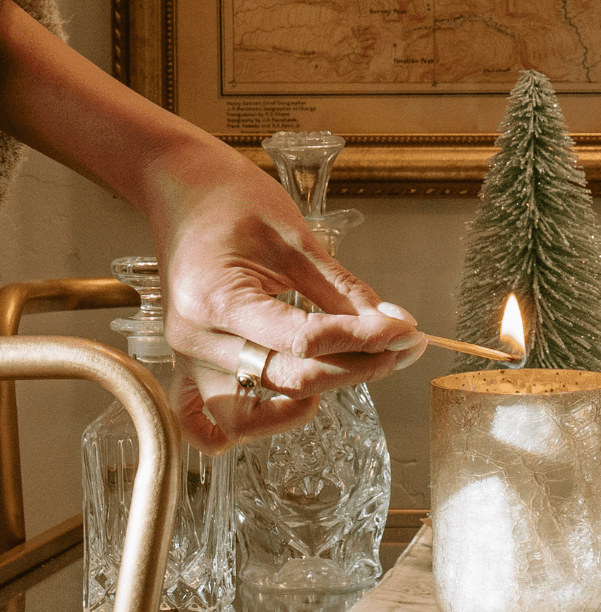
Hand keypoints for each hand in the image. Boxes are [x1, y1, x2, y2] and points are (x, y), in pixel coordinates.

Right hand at [143, 142, 425, 451]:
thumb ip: (344, 290)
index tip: (407, 330)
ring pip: (251, 415)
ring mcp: (187, 359)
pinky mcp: (189, 366)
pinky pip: (211, 423)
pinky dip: (252, 423)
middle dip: (357, 367)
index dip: (365, 339)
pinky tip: (293, 400)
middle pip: (288, 379)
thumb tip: (393, 326)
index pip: (304, 340)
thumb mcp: (297, 238)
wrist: (182, 188)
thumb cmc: (232, 201)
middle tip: (401, 346)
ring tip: (350, 367)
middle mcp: (195, 339)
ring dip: (307, 400)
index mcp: (216, 299)